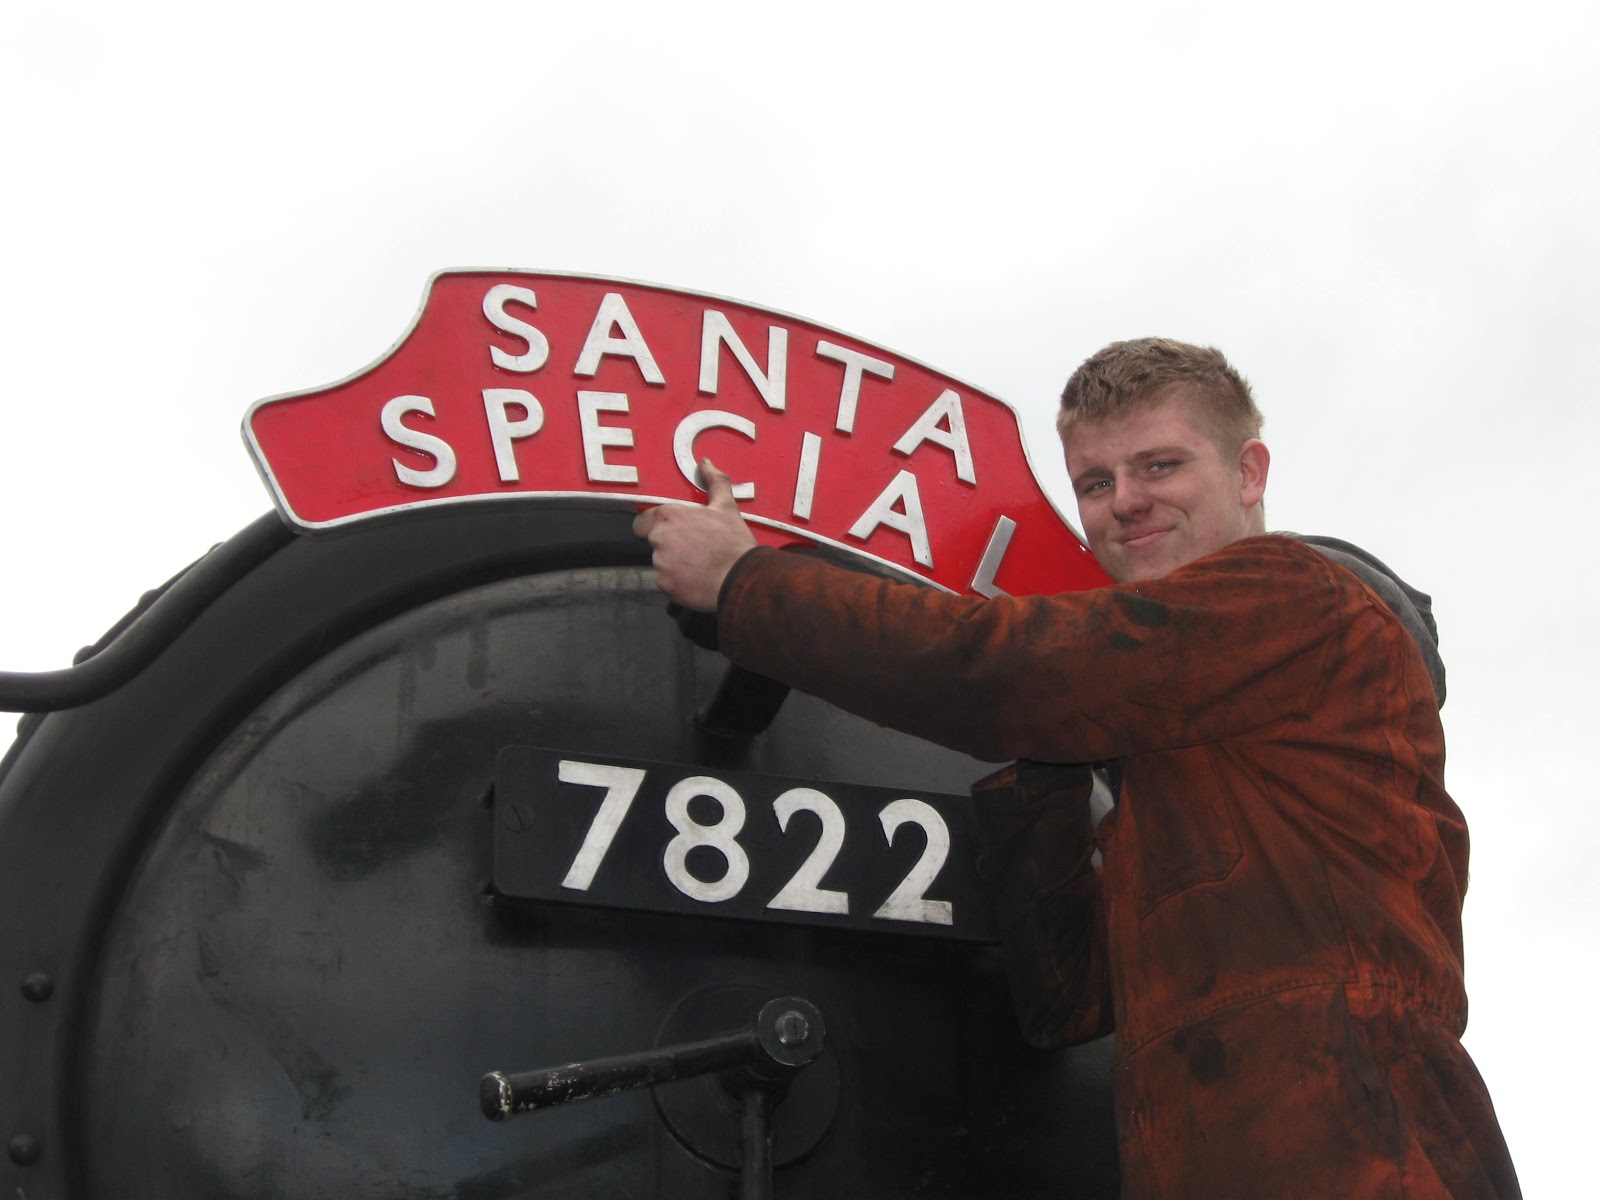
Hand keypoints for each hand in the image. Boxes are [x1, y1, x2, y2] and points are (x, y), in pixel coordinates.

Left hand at [632, 459, 757, 612]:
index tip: (673, 530)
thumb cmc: (733, 543)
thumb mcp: (727, 507)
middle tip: (694, 548)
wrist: (742, 578)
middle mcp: (659, 538)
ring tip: (699, 564)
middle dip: (669, 545)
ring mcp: (660, 563)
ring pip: (661, 562)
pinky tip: (697, 578)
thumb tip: (706, 464)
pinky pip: (667, 581)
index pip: (643, 521)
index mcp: (670, 516)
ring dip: (674, 564)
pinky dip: (678, 582)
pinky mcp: (665, 584)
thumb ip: (714, 482)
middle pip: (654, 542)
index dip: (655, 525)